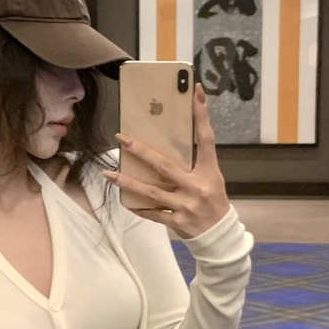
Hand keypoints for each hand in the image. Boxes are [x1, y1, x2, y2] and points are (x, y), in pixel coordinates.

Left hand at [104, 82, 229, 238]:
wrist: (220, 235)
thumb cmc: (213, 200)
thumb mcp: (211, 178)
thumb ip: (195, 163)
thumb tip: (169, 142)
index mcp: (209, 172)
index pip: (206, 139)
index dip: (201, 115)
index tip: (194, 92)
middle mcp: (197, 187)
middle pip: (165, 166)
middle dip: (141, 151)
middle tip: (121, 138)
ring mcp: (185, 205)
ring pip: (151, 192)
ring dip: (127, 182)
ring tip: (109, 173)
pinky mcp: (176, 221)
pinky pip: (152, 213)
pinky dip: (138, 207)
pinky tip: (124, 200)